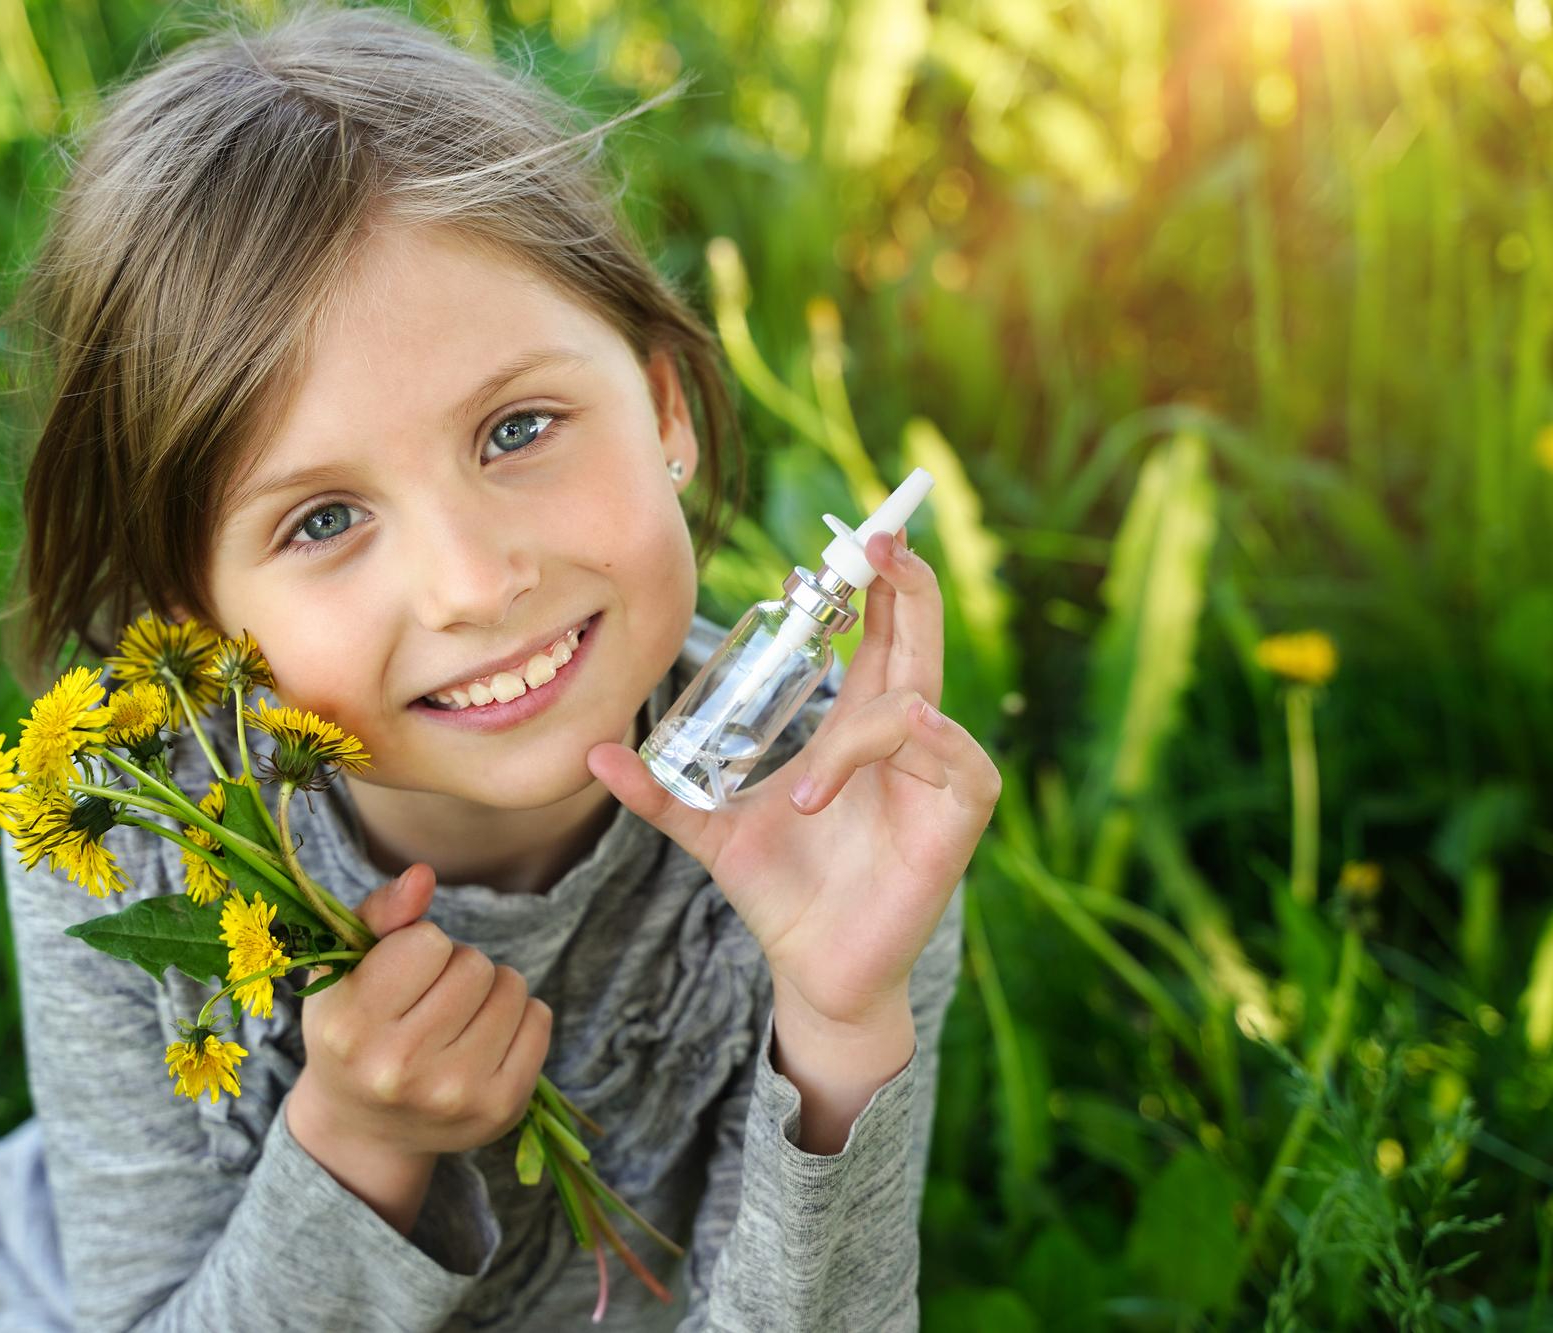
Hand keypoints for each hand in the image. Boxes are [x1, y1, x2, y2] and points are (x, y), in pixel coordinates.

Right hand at [285, 863, 553, 1162]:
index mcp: (352, 1027)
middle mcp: (400, 1068)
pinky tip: (482, 1038)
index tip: (403, 974)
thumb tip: (423, 875)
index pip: (427, 942)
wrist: (365, 1129)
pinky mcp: (500, 1107)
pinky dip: (518, 1017)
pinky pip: (540, 1020)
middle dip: (457, 967)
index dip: (420, 945)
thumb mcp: (343, 970)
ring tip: (457, 1017)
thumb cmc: (353, 1031)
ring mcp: (455, 1094)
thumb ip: (378, 913)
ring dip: (490, 989)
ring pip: (512, 987)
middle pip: (473, 965)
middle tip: (430, 1000)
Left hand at [587, 529, 1000, 1031]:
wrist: (813, 974)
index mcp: (854, 730)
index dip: (865, 587)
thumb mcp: (711, 831)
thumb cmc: (780, 894)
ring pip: (920, 703)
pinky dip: (916, 748)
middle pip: (920, 639)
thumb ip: (660, 792)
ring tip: (803, 796)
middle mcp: (902, 743)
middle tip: (878, 539)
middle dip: (906, 584)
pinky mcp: (954, 822)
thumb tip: (594, 754)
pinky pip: (958, 762)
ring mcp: (934, 778)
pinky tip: (867, 762)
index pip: (877, 636)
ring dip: (867, 723)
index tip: (826, 553)